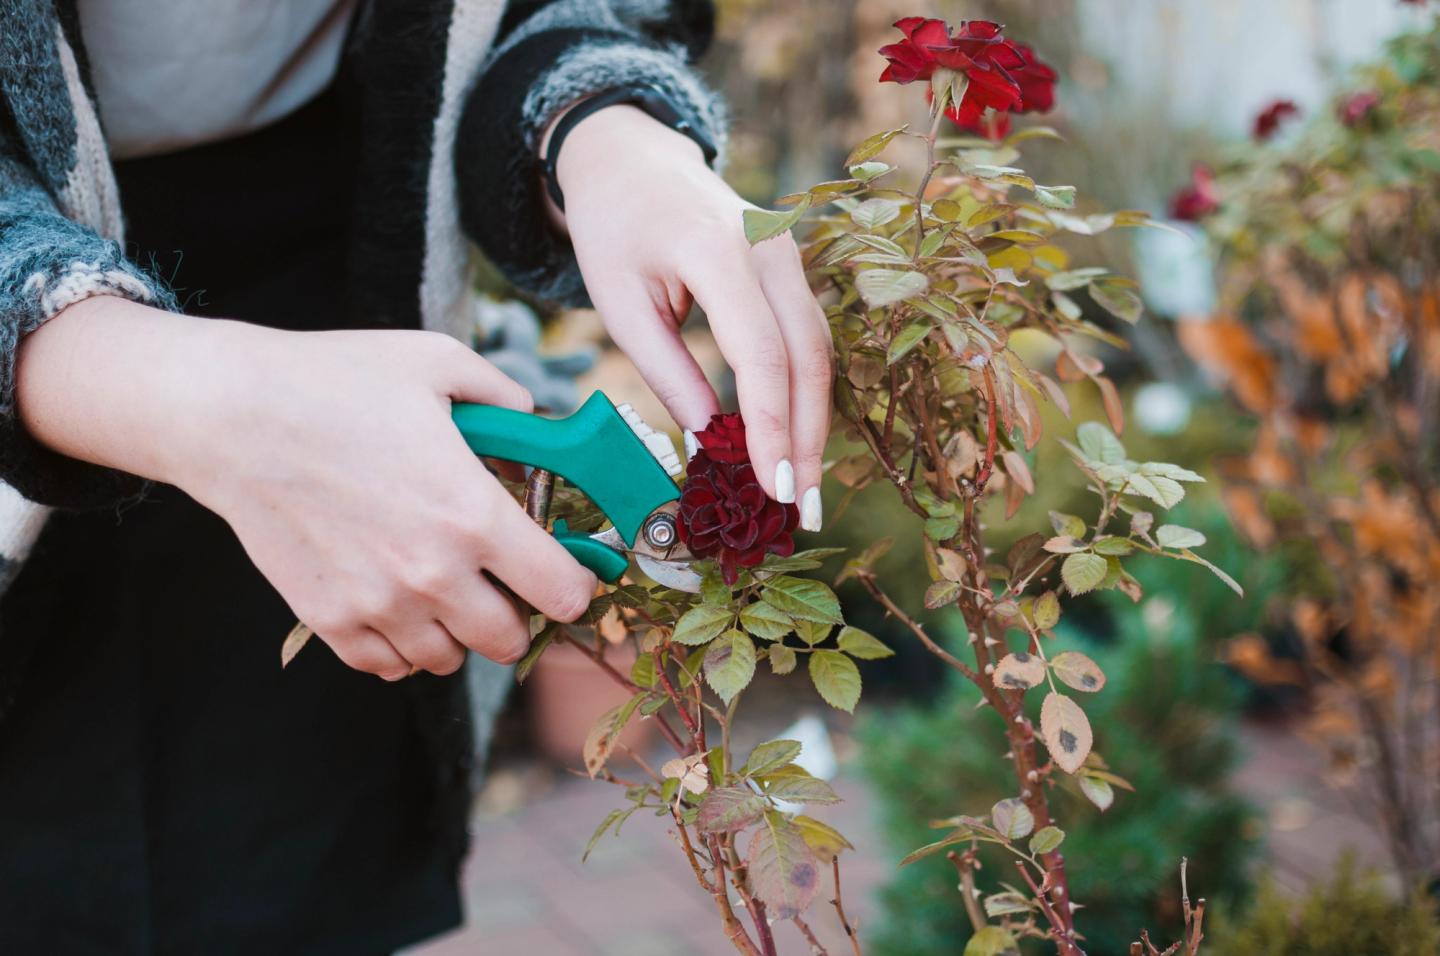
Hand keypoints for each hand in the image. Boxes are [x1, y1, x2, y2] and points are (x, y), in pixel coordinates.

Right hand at [17, 297, 597, 677]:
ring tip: (445, 587)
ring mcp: (377, 604)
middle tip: (503, 579)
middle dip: (519, 612)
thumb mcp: (438, 362)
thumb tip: (538, 422)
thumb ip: (505, 397)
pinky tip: (398, 603)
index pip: (562, 592)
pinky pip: (388, 665)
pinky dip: (402, 645)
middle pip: (510, 639)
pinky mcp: (328, 620)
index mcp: (473, 515)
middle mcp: (432, 574)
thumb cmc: (334, 381)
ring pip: (449, 659)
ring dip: (459, 631)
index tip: (567, 569)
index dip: (576, 583)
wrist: (231, 415)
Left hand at [553, 105, 831, 531]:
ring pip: (819, 351)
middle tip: (800, 512)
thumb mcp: (621, 306)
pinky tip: (794, 442)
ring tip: (800, 491)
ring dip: (813, 424)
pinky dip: (805, 393)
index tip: (771, 490)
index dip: (771, 429)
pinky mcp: (792, 266)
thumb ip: (670, 374)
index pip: (762, 355)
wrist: (632, 159)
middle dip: (806, 441)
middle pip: (808, 358)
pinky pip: (809, 336)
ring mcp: (789, 252)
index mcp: (717, 251)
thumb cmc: (614, 230)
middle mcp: (770, 247)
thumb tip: (714, 443)